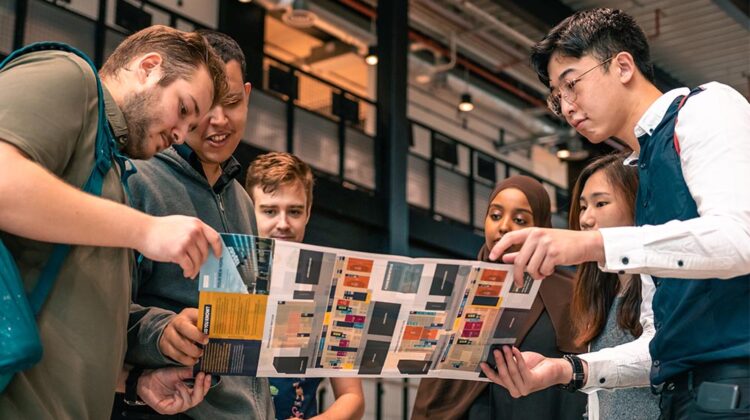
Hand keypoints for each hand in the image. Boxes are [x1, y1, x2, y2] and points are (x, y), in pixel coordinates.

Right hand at [137, 215, 221, 278]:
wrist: (142, 230)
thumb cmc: (159, 228)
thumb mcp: (181, 223)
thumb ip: (193, 232)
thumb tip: (202, 247)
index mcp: (196, 224)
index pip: (214, 237)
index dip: (218, 248)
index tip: (218, 256)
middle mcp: (194, 231)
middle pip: (205, 252)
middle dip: (202, 262)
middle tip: (197, 267)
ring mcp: (186, 241)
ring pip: (198, 261)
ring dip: (195, 269)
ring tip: (190, 272)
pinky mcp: (178, 251)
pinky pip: (189, 266)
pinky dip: (189, 271)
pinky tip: (186, 273)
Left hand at [137, 367, 210, 414]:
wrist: (146, 379)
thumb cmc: (161, 376)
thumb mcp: (178, 373)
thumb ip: (190, 373)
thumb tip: (202, 368)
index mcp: (187, 393)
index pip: (201, 392)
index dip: (206, 384)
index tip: (208, 374)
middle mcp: (183, 401)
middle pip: (198, 399)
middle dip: (201, 387)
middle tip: (201, 376)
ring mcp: (175, 407)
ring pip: (190, 402)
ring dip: (187, 390)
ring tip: (180, 382)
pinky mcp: (168, 409)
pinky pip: (179, 405)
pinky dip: (180, 394)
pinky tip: (177, 386)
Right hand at [160, 308, 207, 365]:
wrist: (172, 327)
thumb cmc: (191, 323)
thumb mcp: (198, 318)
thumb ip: (209, 322)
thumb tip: (225, 325)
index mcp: (186, 315)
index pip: (192, 318)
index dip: (198, 330)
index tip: (207, 337)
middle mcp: (175, 324)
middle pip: (183, 332)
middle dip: (195, 341)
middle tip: (205, 347)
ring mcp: (168, 335)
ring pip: (179, 346)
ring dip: (191, 353)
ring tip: (200, 355)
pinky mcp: (165, 346)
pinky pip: (175, 355)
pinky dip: (185, 360)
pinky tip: (193, 361)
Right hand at [479, 347, 569, 397]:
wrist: (553, 369)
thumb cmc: (534, 366)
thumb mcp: (517, 363)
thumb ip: (508, 362)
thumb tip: (496, 351)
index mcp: (510, 386)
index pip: (496, 379)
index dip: (488, 371)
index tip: (482, 362)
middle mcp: (516, 390)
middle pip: (503, 375)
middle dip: (499, 361)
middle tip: (496, 350)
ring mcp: (525, 388)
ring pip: (512, 371)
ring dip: (508, 358)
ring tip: (505, 347)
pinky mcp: (532, 382)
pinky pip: (522, 368)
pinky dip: (518, 357)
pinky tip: (515, 350)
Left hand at [488, 228, 603, 285]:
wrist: (585, 243)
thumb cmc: (561, 244)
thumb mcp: (540, 244)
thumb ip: (522, 251)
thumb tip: (505, 258)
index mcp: (532, 231)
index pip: (510, 237)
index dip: (499, 247)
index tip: (491, 257)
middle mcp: (537, 235)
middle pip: (519, 260)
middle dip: (517, 275)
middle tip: (518, 282)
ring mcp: (546, 244)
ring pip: (531, 268)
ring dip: (536, 274)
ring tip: (543, 271)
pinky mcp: (555, 253)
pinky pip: (543, 270)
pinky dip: (546, 273)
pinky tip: (551, 268)